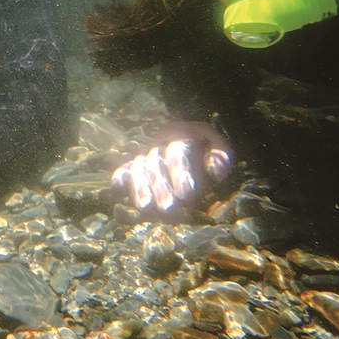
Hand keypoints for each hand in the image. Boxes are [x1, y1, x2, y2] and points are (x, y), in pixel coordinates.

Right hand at [111, 122, 231, 210]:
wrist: (186, 130)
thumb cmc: (205, 143)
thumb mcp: (217, 142)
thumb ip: (220, 154)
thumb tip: (214, 172)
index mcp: (181, 134)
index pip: (177, 152)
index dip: (180, 172)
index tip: (185, 194)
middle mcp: (160, 141)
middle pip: (156, 163)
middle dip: (160, 186)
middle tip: (167, 208)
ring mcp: (146, 151)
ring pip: (139, 166)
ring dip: (140, 187)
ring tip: (144, 207)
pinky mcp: (136, 161)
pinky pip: (125, 167)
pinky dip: (121, 176)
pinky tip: (117, 188)